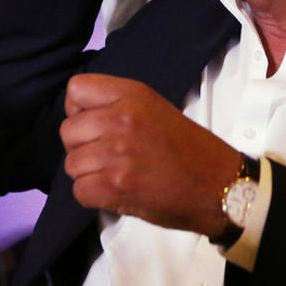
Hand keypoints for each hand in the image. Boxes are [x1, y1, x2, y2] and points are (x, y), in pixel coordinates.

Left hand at [60, 73, 241, 235]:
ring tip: (115, 175)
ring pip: (71, 164)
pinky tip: (116, 191)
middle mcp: (121, 118)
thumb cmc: (188, 148)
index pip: (75, 90)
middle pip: (68, 131)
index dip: (79, 111)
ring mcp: (117, 152)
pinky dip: (94, 196)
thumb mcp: (154, 108)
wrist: (217, 184)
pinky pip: (80, 191)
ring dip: (88, 174)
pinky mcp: (116, 185)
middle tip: (106, 156)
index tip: (94, 124)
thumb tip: (81, 118)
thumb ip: (117, 106)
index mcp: (132, 94)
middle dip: (82, 147)